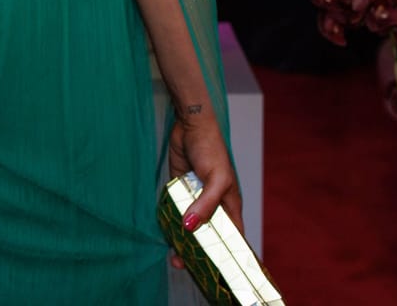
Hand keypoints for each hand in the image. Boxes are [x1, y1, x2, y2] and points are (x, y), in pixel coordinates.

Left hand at [165, 109, 241, 269]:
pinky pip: (175, 212)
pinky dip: (170, 223)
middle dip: (197, 251)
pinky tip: (163, 234)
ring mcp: (195, 199)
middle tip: (182, 264)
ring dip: (181, 240)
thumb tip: (190, 227)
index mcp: (229, 205)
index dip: (227, 253)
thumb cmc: (211, 148)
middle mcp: (213, 205)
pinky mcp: (179, 191)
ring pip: (189, 226)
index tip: (217, 272)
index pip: (232, 236)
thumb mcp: (215, 179)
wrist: (190, 125)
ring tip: (172, 255)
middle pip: (207, 235)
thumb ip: (205, 204)